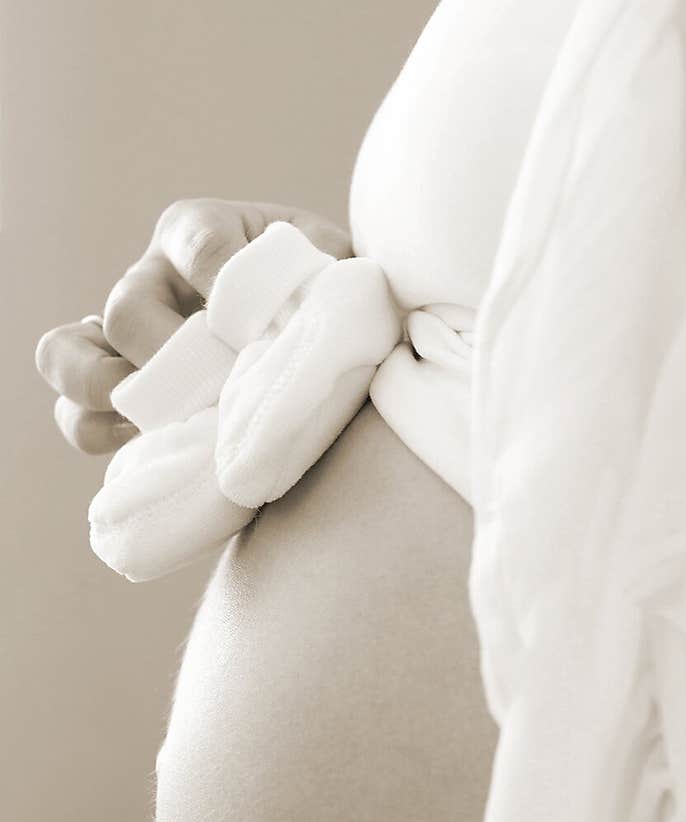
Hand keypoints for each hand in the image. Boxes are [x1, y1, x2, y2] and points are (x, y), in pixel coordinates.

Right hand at [36, 199, 352, 455]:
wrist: (329, 344)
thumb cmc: (331, 305)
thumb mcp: (340, 277)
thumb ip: (331, 285)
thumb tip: (328, 319)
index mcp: (205, 232)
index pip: (199, 242)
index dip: (223, 280)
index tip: (258, 324)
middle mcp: (153, 278)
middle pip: (127, 306)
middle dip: (169, 354)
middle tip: (217, 388)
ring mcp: (128, 339)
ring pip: (66, 353)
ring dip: (100, 388)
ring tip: (151, 417)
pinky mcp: (120, 395)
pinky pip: (77, 414)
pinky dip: (98, 432)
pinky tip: (146, 445)